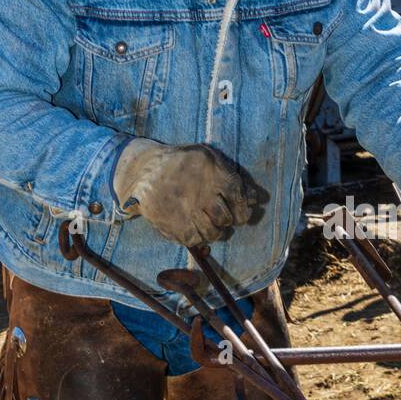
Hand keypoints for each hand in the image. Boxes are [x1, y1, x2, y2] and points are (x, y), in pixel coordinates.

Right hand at [113, 139, 266, 246]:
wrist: (144, 170)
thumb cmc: (182, 163)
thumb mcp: (207, 158)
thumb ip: (231, 177)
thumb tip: (255, 198)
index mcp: (213, 173)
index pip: (239, 197)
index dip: (243, 209)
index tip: (239, 212)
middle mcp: (202, 193)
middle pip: (226, 218)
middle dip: (227, 220)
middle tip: (219, 216)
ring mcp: (187, 211)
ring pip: (213, 233)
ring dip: (213, 231)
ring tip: (205, 221)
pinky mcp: (174, 226)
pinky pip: (195, 240)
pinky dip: (198, 237)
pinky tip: (192, 226)